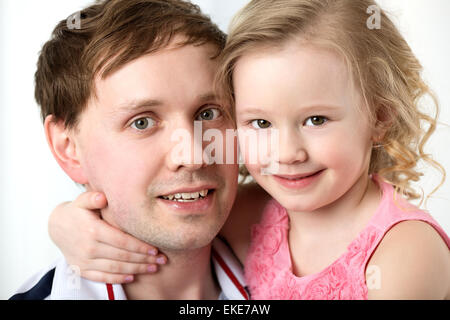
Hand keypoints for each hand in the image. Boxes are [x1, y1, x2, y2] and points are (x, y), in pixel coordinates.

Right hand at [48, 191, 166, 283]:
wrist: (56, 226)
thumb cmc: (76, 211)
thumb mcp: (82, 200)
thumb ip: (93, 197)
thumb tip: (102, 197)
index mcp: (93, 230)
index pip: (122, 241)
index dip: (140, 247)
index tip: (155, 249)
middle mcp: (89, 248)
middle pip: (122, 256)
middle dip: (144, 259)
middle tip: (161, 260)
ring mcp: (84, 261)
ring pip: (115, 268)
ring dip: (136, 269)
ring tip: (153, 268)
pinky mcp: (81, 269)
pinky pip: (101, 277)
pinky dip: (117, 279)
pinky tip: (132, 277)